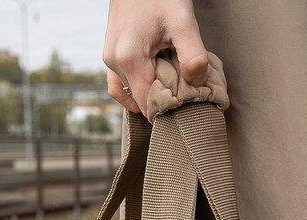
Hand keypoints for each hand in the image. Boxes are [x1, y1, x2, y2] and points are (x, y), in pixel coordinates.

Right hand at [103, 0, 208, 118]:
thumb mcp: (184, 22)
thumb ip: (194, 57)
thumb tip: (197, 85)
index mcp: (130, 60)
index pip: (148, 106)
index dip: (169, 110)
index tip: (187, 101)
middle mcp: (114, 63)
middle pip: (141, 101)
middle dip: (163, 101)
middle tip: (184, 87)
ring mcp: (110, 59)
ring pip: (131, 94)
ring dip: (151, 93)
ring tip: (171, 79)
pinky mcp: (111, 53)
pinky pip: (120, 84)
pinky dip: (137, 88)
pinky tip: (155, 80)